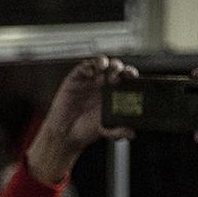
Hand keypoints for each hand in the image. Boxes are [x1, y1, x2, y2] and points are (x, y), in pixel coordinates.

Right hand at [25, 55, 135, 187]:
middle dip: (118, 67)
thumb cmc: (85, 129)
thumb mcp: (104, 130)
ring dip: (104, 62)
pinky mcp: (75, 79)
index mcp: (113, 93)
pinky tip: (90, 73)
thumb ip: (118, 131)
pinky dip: (88, 67)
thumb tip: (131, 133)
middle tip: (117, 74)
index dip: (130, 74)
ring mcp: (89, 80)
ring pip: (100, 63)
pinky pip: (83, 67)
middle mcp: (102, 84)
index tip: (132, 76)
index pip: (125, 77)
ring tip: (105, 68)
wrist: (65, 134)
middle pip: (114, 67)